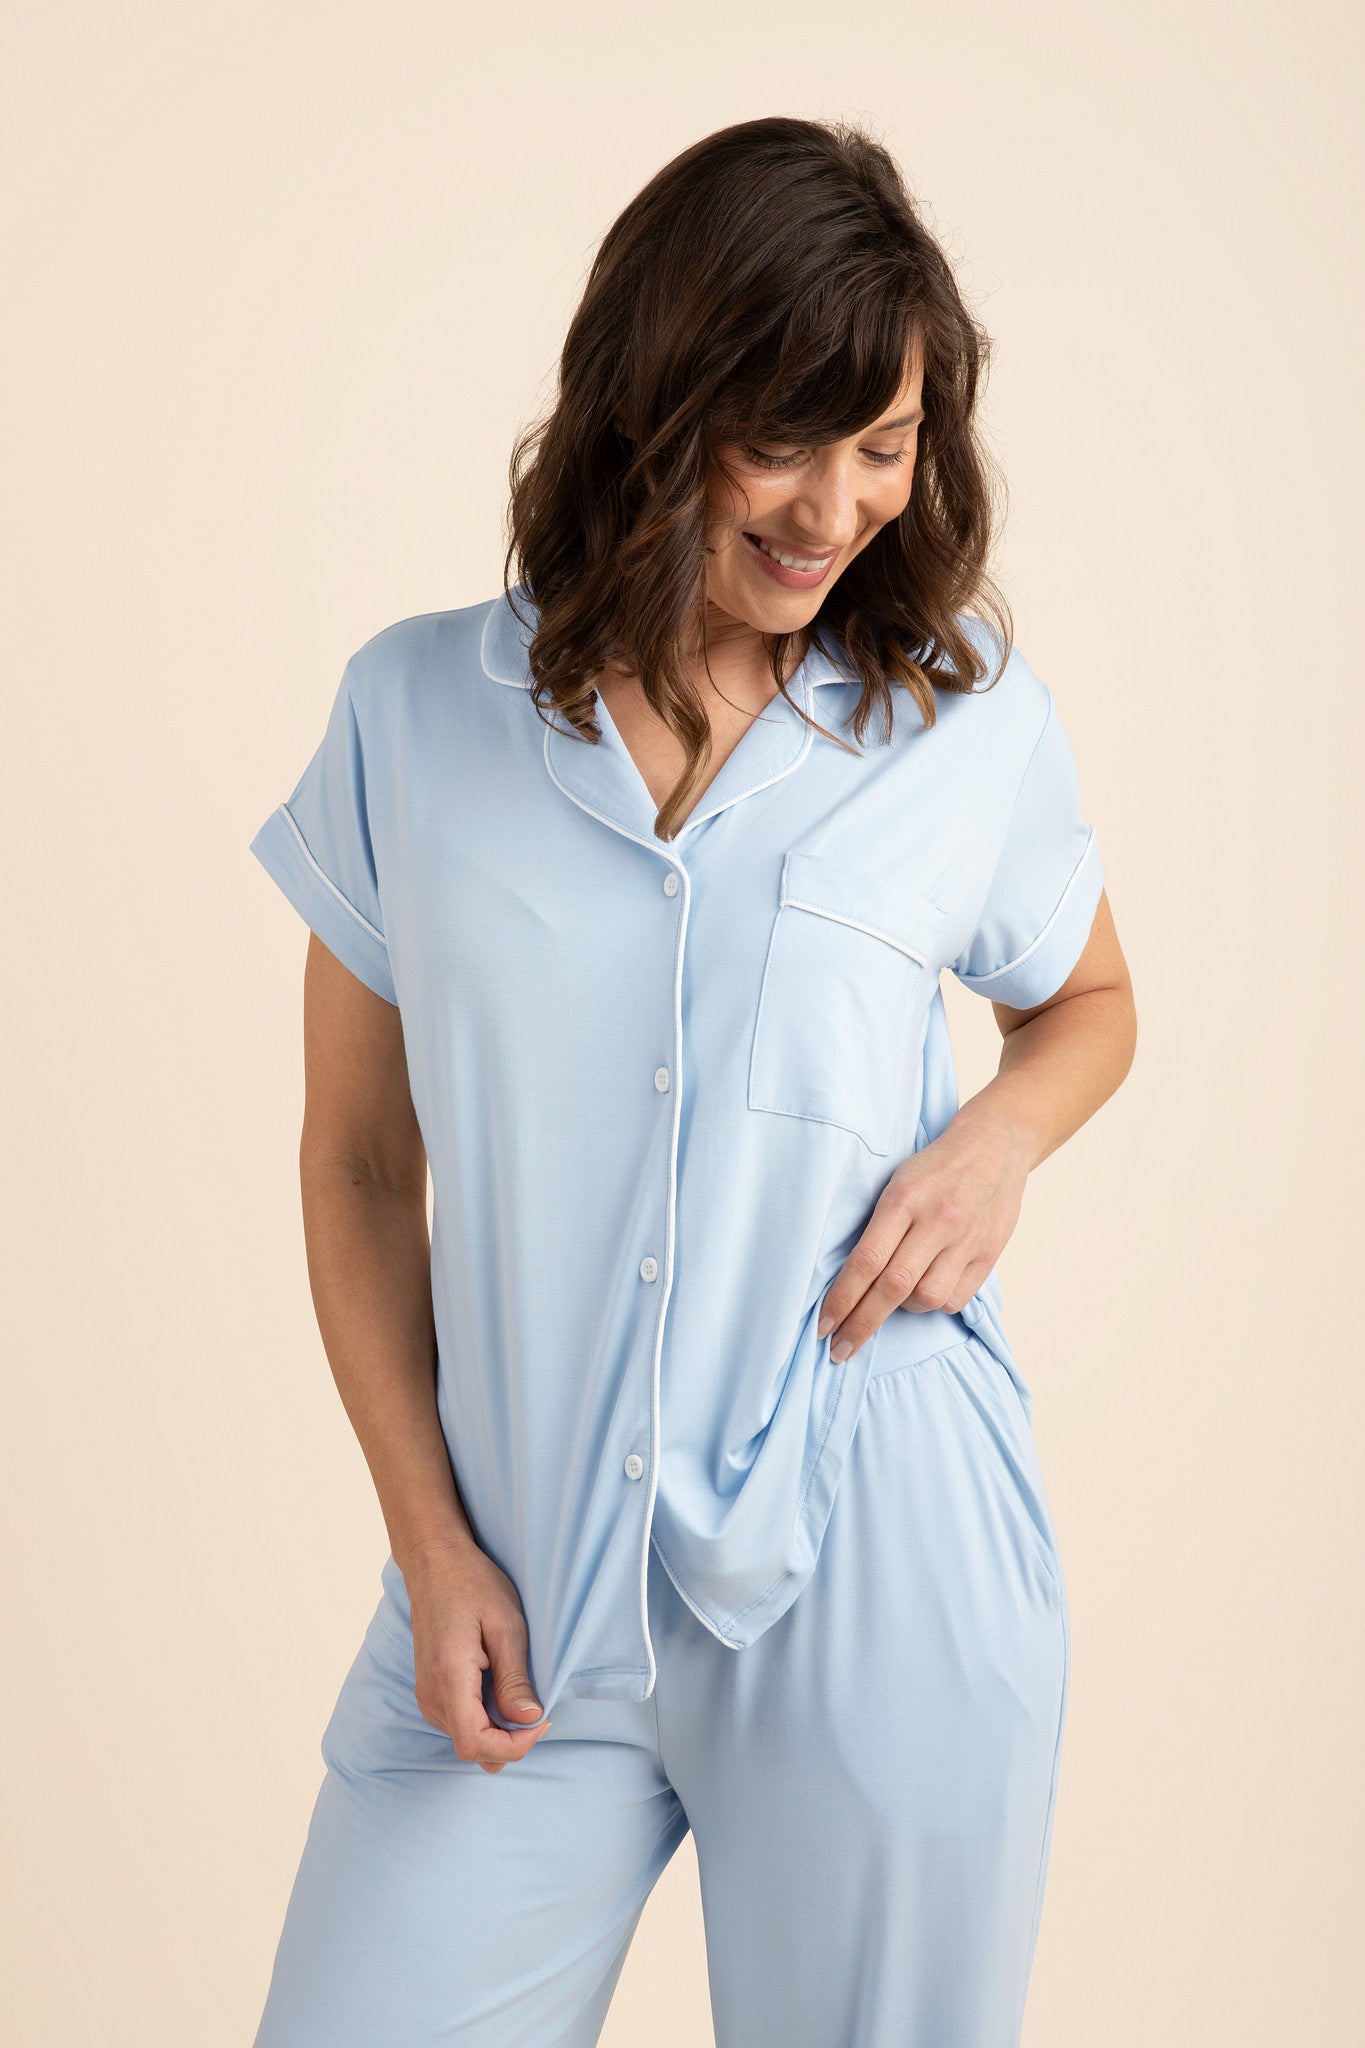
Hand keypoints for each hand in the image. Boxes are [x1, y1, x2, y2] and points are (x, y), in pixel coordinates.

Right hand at [401, 1536, 551, 1774]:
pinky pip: (458, 1722)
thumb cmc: (472, 1584)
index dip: (513, 1745)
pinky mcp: (429, 1688)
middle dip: (510, 1741)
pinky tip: (500, 1687)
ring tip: (519, 1690)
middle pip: (472, 1749)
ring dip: (498, 1729)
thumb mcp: (507, 1625)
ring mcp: (427, 1693)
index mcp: (450, 1678)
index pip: (475, 1744)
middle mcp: (432, 1694)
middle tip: (537, 1709)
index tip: (541, 1721)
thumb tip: (530, 1719)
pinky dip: (483, 1718)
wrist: (434, 1562)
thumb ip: (515, 1677)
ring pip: (466, 1739)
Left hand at [816, 1100, 1033, 1360]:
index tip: (823, 1327)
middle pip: (892, 1288)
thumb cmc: (935, 1165)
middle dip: (861, 1325)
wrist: (996, 1144)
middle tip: (839, 1351)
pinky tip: (925, 1291)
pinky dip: (934, 1304)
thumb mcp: (897, 1181)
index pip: (866, 1261)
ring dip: (901, 1310)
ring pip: (926, 1299)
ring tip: (891, 1302)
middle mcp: (936, 1221)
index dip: (841, 1299)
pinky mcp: (988, 1253)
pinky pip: (955, 1299)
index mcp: (903, 1199)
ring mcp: (965, 1239)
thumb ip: (878, 1227)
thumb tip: (848, 1280)